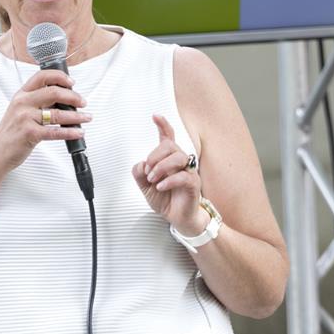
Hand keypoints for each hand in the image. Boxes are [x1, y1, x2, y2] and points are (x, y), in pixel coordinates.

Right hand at [0, 68, 89, 174]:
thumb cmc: (11, 132)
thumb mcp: (19, 110)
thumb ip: (37, 102)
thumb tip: (63, 98)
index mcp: (21, 94)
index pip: (42, 76)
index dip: (60, 77)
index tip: (72, 82)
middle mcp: (23, 103)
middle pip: (54, 92)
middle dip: (73, 97)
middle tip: (83, 102)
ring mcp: (25, 118)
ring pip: (58, 113)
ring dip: (77, 116)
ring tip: (86, 117)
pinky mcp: (30, 134)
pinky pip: (55, 131)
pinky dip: (70, 132)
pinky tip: (78, 132)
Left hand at [132, 114, 206, 233]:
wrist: (177, 218)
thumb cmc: (165, 199)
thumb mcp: (145, 186)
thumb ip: (139, 174)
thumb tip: (141, 165)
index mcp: (168, 159)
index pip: (168, 137)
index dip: (162, 125)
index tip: (155, 115)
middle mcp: (180, 162)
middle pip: (170, 145)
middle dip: (155, 155)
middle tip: (147, 171)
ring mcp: (188, 171)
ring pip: (178, 157)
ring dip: (161, 167)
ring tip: (153, 179)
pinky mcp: (194, 184)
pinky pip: (184, 176)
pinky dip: (169, 180)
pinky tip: (161, 187)